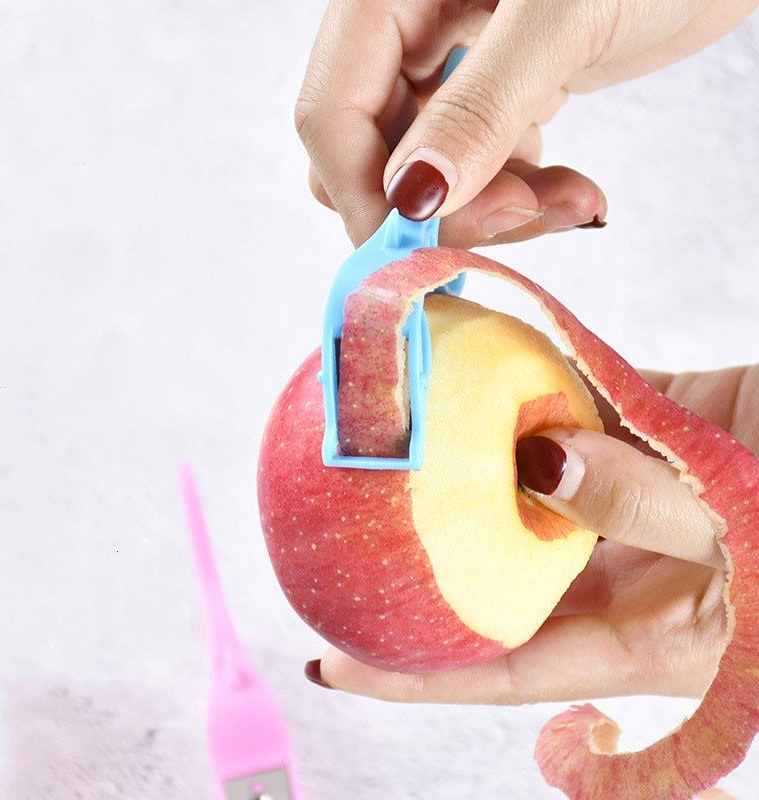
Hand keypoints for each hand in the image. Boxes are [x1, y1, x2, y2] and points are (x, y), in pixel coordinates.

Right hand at [296, 0, 757, 245]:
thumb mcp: (561, 15)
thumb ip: (480, 107)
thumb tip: (413, 198)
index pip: (331, 112)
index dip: (369, 193)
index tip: (424, 251)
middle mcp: (408, 31)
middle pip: (372, 156)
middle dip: (440, 208)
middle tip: (522, 216)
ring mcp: (452, 68)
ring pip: (430, 177)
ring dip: (495, 211)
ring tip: (573, 203)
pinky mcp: (496, 97)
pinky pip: (478, 173)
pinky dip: (523, 197)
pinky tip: (575, 192)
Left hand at [304, 365, 758, 701]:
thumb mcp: (744, 529)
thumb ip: (637, 500)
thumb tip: (534, 458)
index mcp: (635, 635)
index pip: (497, 667)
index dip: (411, 674)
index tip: (329, 663)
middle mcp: (610, 566)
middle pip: (488, 574)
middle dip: (415, 562)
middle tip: (335, 539)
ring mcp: (616, 493)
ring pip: (516, 482)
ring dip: (458, 461)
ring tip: (382, 443)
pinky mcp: (633, 425)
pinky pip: (560, 402)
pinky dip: (520, 381)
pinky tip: (466, 359)